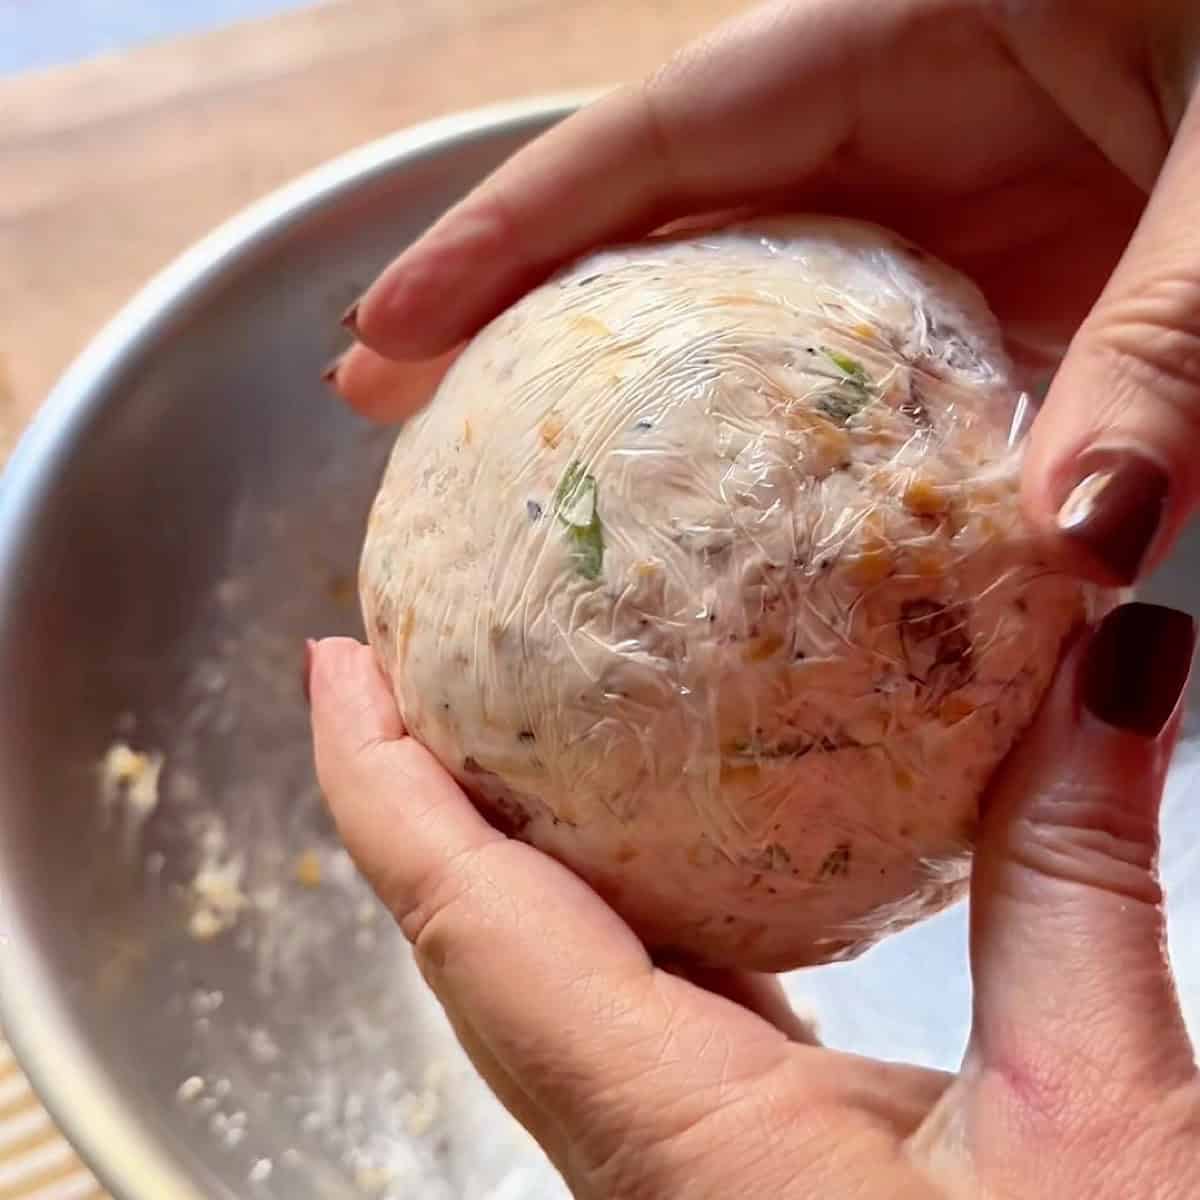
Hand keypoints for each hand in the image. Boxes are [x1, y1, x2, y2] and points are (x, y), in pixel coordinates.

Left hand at [309, 603, 1198, 1197]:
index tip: (333, 664)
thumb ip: (1079, 871)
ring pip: (537, 966)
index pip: (462, 921)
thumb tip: (1110, 665)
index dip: (376, 779)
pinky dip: (609, 891)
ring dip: (502, 835)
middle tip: (406, 657)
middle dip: (416, 787)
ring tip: (507, 713)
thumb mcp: (1100, 1117)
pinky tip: (654, 830)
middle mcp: (641, 1145)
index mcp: (677, 1139)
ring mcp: (680, 1152)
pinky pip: (630, 994)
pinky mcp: (740, 1147)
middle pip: (469, 935)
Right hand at [330, 0, 1199, 587]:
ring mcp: (936, 226)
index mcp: (905, 39)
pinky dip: (805, 470)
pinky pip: (867, 391)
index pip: (658, 141)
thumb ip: (1165, 342)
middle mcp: (892, 139)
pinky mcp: (1002, 299)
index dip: (506, 234)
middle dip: (520, 321)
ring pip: (745, 323)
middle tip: (395, 418)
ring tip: (521, 499)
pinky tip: (750, 546)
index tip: (384, 334)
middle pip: (659, 235)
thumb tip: (1077, 547)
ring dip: (644, 412)